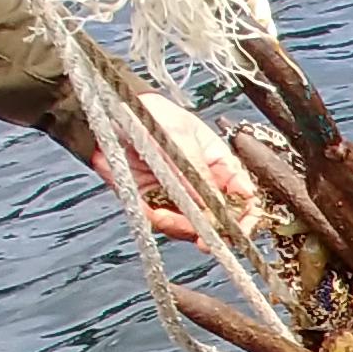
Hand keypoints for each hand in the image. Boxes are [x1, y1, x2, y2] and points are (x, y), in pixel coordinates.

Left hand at [95, 92, 254, 242]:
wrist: (106, 112)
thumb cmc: (150, 114)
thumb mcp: (180, 137)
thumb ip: (198, 172)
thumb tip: (215, 206)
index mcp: (219, 164)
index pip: (244, 196)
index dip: (246, 216)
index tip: (237, 230)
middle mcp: (203, 183)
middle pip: (220, 220)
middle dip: (212, 231)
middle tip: (203, 239)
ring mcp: (178, 195)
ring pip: (192, 226)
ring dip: (181, 228)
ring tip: (164, 217)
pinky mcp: (153, 201)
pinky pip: (162, 222)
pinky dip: (158, 222)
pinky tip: (153, 213)